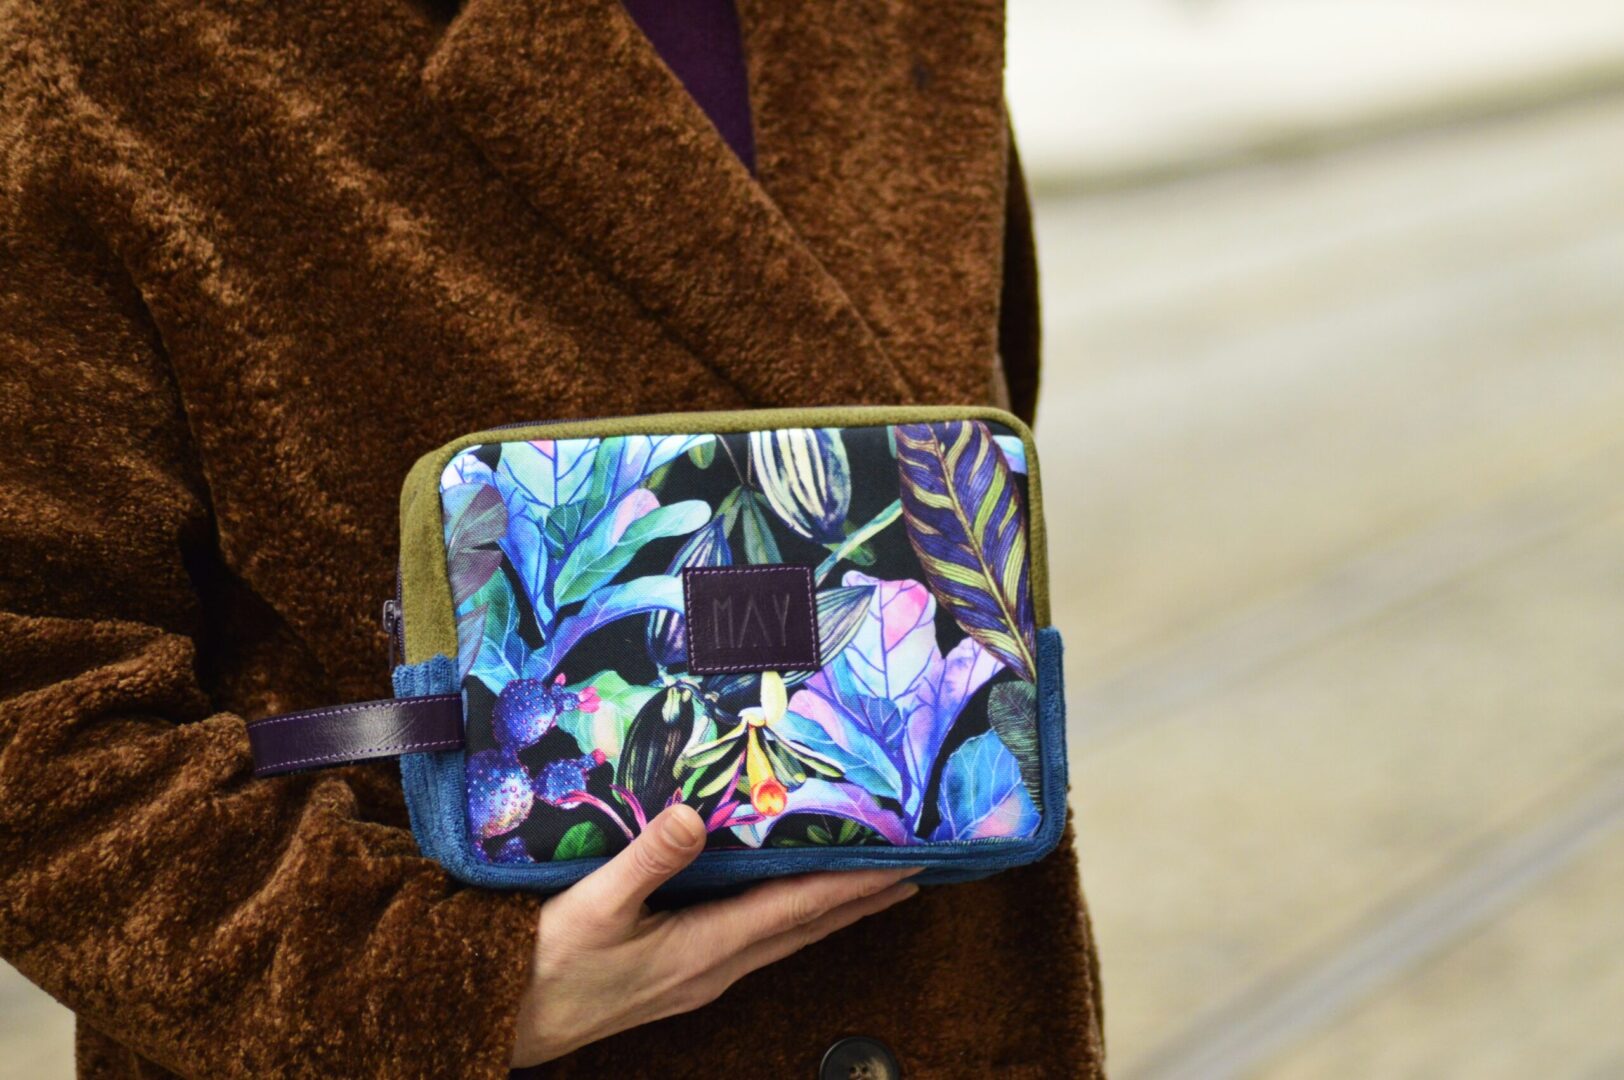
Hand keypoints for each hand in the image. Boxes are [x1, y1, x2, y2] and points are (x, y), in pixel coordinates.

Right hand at [509, 804, 919, 1065]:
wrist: (504, 1019)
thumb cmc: (544, 964)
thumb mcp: (591, 905)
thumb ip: (646, 859)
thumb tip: (699, 815)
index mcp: (704, 948)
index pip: (798, 907)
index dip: (855, 884)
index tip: (907, 863)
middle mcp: (716, 968)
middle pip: (807, 926)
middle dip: (863, 899)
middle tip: (916, 871)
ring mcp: (701, 978)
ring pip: (787, 937)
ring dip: (834, 911)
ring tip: (874, 888)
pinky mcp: (683, 978)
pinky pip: (759, 943)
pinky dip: (793, 918)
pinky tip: (794, 908)